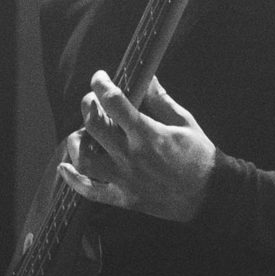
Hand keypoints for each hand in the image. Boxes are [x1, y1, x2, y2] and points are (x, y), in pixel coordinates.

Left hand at [58, 70, 216, 222]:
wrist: (210, 195)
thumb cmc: (200, 156)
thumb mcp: (185, 122)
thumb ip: (161, 100)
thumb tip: (147, 77)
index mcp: (148, 134)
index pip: (114, 102)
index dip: (102, 84)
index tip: (100, 78)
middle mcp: (131, 156)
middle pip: (94, 126)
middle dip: (88, 106)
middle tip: (92, 101)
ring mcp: (125, 178)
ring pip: (85, 158)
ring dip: (76, 141)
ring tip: (80, 133)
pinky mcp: (124, 198)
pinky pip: (90, 191)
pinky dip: (73, 179)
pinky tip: (65, 167)